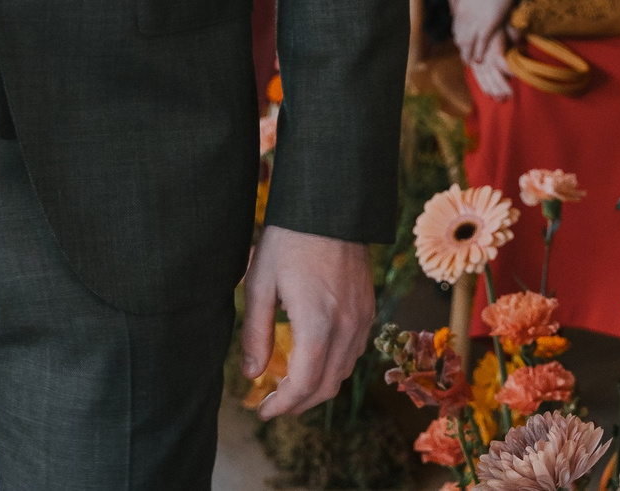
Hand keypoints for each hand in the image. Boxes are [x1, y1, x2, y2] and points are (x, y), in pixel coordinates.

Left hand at [240, 228, 374, 419]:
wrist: (329, 209)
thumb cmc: (288, 241)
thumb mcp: (260, 284)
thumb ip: (255, 333)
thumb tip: (252, 374)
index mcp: (317, 324)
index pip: (304, 385)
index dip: (282, 405)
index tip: (262, 411)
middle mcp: (346, 328)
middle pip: (327, 386)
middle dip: (299, 403)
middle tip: (272, 405)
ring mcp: (362, 320)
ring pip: (343, 372)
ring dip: (317, 388)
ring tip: (289, 388)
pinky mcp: (368, 310)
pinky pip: (354, 353)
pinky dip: (333, 368)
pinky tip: (312, 362)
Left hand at [448, 0, 519, 99]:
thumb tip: (453, 13)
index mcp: (459, 6)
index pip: (455, 28)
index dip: (458, 38)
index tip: (461, 44)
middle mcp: (465, 14)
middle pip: (460, 38)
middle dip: (462, 49)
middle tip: (466, 57)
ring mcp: (477, 19)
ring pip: (469, 42)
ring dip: (469, 54)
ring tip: (470, 62)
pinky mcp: (490, 23)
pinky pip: (482, 43)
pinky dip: (480, 53)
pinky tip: (479, 60)